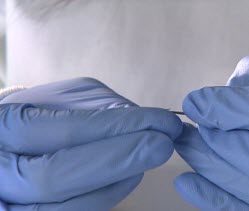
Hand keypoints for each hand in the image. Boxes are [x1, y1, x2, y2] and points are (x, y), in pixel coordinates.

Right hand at [0, 77, 181, 210]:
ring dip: (117, 181)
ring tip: (148, 158)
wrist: (8, 146)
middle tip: (163, 145)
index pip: (65, 132)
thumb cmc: (36, 118)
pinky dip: (107, 195)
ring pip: (66, 207)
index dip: (119, 129)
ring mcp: (14, 204)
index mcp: (5, 129)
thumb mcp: (60, 99)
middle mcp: (0, 174)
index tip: (161, 122)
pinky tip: (129, 176)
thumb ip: (98, 108)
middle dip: (120, 159)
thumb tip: (140, 122)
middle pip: (55, 177)